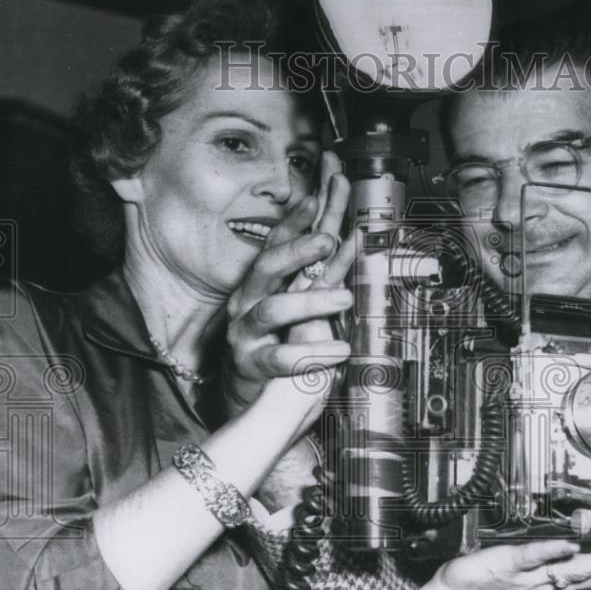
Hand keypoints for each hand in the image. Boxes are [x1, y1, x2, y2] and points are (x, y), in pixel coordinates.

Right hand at [225, 151, 353, 408]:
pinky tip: (339, 351)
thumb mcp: (294, 299)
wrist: (248, 392)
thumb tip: (341, 229)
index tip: (316, 196)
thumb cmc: (277, 339)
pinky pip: (281, 359)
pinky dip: (312, 354)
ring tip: (344, 297)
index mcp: (261, 282)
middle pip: (267, 266)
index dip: (294, 219)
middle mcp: (248, 300)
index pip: (276, 242)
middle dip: (297, 249)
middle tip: (329, 239)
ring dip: (310, 301)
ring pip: (273, 310)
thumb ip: (314, 269)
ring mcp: (246, 332)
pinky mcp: (252, 365)